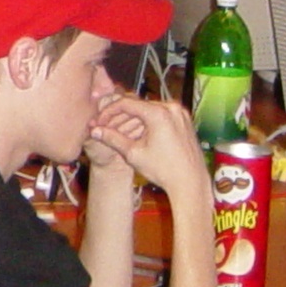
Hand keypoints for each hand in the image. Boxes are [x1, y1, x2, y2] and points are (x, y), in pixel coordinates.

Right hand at [89, 96, 208, 203]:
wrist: (191, 182)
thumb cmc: (164, 170)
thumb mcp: (133, 154)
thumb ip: (112, 138)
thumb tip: (94, 130)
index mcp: (159, 113)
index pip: (126, 103)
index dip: (108, 111)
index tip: (99, 121)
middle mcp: (172, 108)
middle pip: (138, 105)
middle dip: (120, 115)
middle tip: (106, 126)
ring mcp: (180, 114)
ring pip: (149, 110)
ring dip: (133, 119)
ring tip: (119, 131)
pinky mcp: (184, 120)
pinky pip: (161, 115)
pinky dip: (148, 122)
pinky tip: (138, 134)